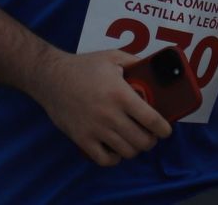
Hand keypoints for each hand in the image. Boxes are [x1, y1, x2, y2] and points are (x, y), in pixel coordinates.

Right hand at [34, 49, 171, 166]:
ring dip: (135, 148)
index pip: (151, 119)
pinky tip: (116, 149)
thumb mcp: (113, 57)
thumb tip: (155, 69)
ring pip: (126, 151)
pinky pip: (104, 160)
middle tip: (150, 135)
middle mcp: (109, 115)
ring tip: (135, 140)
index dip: (163, 129)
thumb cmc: (84, 67)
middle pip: (141, 140)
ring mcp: (95, 129)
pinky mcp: (82, 139)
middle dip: (151, 140)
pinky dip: (115, 158)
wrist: (51, 78)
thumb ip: (136, 62)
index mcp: (120, 94)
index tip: (166, 130)